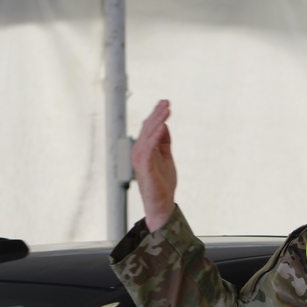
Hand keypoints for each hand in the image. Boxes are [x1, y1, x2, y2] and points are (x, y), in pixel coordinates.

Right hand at [132, 99, 177, 230]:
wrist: (161, 204)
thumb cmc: (162, 182)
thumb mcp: (165, 157)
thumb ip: (164, 142)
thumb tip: (164, 124)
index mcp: (144, 149)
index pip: (149, 127)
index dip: (156, 114)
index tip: (165, 102)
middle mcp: (139, 151)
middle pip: (148, 128)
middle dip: (158, 114)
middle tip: (167, 102)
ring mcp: (140, 159)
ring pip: (148, 135)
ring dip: (157, 120)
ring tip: (166, 109)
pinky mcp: (145, 167)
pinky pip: (149, 148)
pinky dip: (156, 136)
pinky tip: (163, 126)